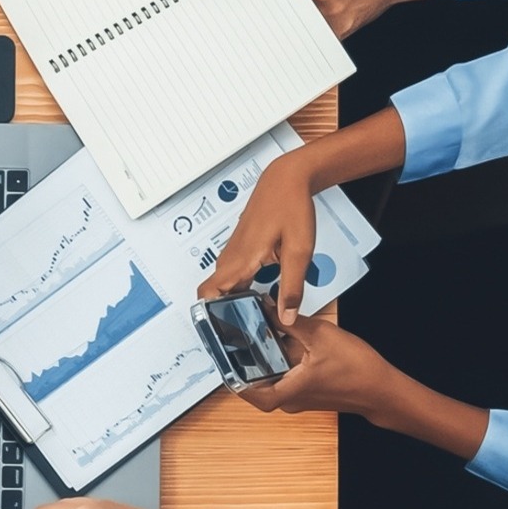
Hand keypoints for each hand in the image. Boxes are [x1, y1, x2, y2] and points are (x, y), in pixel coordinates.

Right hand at [199, 152, 318, 321]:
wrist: (287, 179)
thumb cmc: (291, 207)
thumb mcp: (299, 251)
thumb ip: (292, 288)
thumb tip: (286, 316)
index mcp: (240, 261)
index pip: (208, 295)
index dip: (213, 315)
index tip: (227, 329)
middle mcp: (231, 257)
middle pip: (216, 294)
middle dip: (228, 313)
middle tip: (250, 326)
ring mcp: (234, 251)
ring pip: (225, 283)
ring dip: (236, 299)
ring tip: (258, 312)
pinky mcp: (241, 247)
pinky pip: (234, 273)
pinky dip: (242, 286)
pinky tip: (263, 290)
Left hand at [234, 314, 400, 417]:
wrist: (383, 389)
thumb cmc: (358, 370)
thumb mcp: (321, 336)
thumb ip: (291, 322)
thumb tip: (268, 308)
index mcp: (288, 391)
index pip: (248, 392)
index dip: (233, 376)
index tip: (224, 358)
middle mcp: (290, 399)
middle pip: (256, 384)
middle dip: (246, 362)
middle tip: (237, 342)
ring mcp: (299, 397)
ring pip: (271, 380)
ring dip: (264, 362)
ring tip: (257, 338)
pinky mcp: (308, 392)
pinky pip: (286, 378)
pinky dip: (281, 363)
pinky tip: (284, 343)